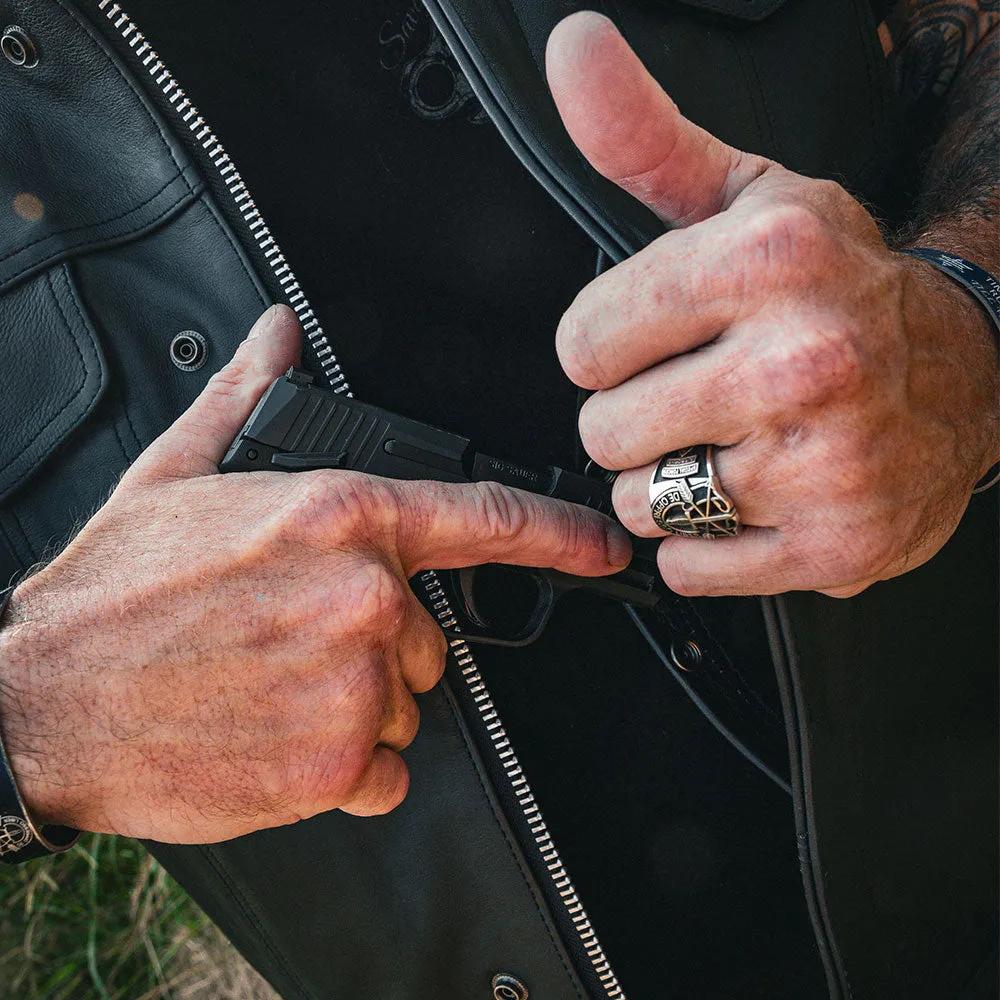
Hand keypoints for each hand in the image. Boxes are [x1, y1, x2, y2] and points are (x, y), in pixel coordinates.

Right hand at [0, 306, 628, 843]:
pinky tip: (271, 736)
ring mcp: (353, 685)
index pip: (486, 520)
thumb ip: (248, 399)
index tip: (605, 549)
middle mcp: (361, 597)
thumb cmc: (111, 590)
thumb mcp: (177, 475)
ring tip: (266, 685)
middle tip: (284, 640)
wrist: (44, 701)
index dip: (561, 536)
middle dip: (374, 643)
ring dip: (352, 704)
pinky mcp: (332, 763)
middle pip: (428, 635)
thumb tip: (277, 334)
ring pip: (405, 706)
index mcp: (339, 516)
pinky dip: (340, 765)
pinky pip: (383, 771)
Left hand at [546, 13, 998, 597]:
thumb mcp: (745, 197)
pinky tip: (756, 497)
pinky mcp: (832, 549)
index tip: (658, 340)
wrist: (963, 372)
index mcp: (766, 261)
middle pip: (603, 433)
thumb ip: (644, 136)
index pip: (581, 344)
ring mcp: (821, 465)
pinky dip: (707, 544)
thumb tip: (574, 53)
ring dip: (667, 485)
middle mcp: (802, 362)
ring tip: (730, 446)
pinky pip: (690, 568)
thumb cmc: (834, 287)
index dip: (608, 349)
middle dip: (636, 419)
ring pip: (640, 506)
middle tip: (701, 396)